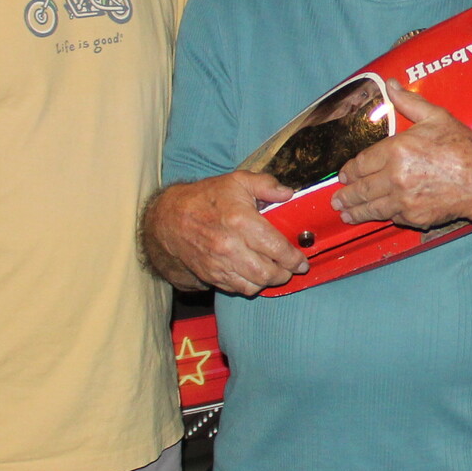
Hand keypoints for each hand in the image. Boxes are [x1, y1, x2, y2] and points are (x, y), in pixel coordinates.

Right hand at [142, 171, 301, 294]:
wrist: (169, 218)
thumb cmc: (206, 198)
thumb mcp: (238, 181)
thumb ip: (266, 185)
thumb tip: (288, 193)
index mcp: (240, 221)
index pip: (276, 248)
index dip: (294, 258)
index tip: (302, 260)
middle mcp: (230, 247)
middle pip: (267, 272)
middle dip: (285, 273)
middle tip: (291, 268)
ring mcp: (218, 264)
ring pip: (254, 285)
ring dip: (269, 282)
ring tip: (276, 272)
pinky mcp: (210, 275)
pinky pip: (237, 289)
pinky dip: (251, 285)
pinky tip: (256, 275)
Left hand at [331, 83, 471, 229]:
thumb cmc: (463, 148)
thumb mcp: (437, 118)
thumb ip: (409, 102)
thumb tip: (390, 84)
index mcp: (396, 150)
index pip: (361, 163)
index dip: (349, 171)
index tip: (343, 175)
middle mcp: (394, 177)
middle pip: (361, 189)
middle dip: (346, 195)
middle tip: (338, 200)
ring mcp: (403, 200)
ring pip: (371, 208)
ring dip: (356, 212)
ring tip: (347, 213)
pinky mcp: (414, 217)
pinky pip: (392, 218)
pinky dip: (384, 217)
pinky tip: (377, 217)